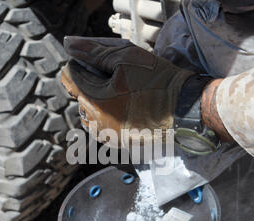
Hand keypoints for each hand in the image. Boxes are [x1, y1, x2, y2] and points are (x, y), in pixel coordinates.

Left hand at [61, 37, 193, 147]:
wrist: (184, 107)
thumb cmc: (157, 81)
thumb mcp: (126, 59)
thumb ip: (94, 53)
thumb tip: (71, 46)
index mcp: (95, 102)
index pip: (69, 78)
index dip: (80, 65)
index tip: (97, 62)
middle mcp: (97, 124)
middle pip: (78, 96)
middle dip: (90, 83)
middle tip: (114, 76)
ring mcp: (107, 136)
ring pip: (88, 113)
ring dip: (97, 101)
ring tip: (120, 93)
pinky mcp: (118, 143)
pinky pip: (101, 126)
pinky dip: (107, 115)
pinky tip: (125, 107)